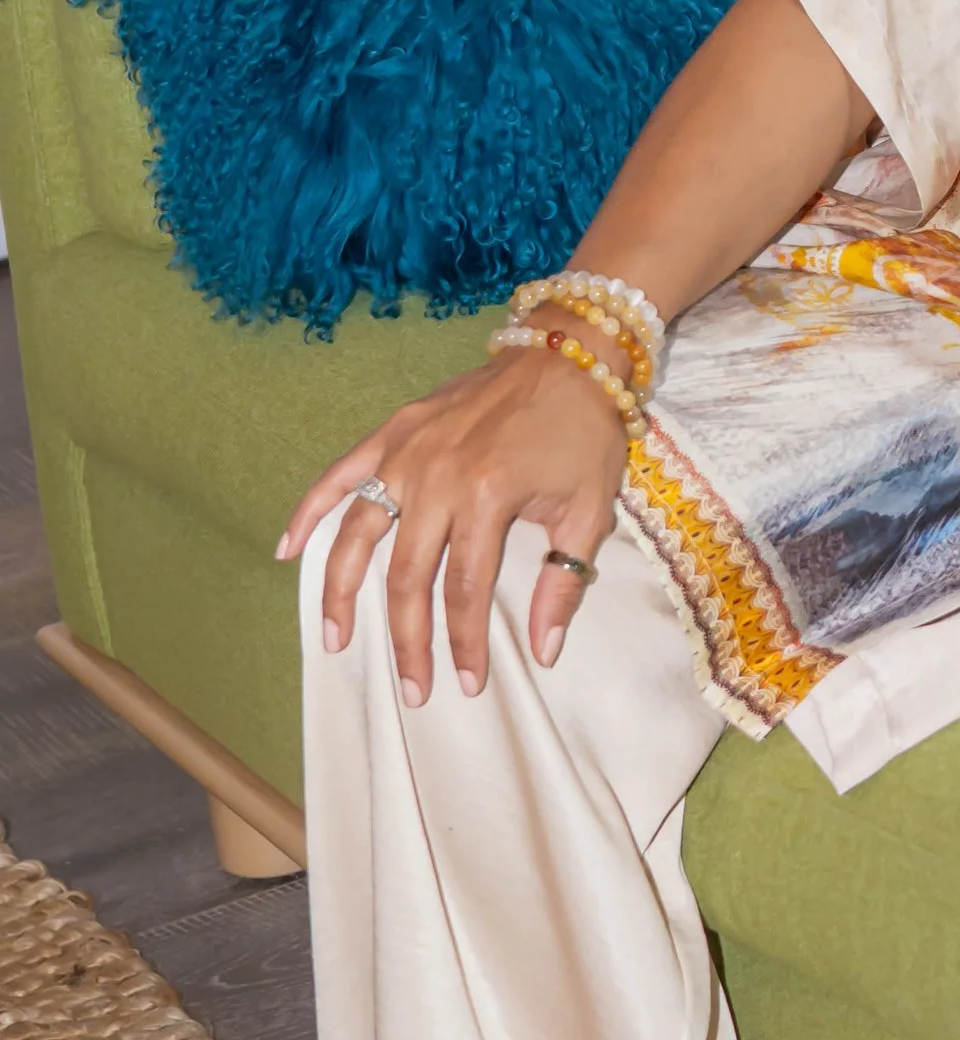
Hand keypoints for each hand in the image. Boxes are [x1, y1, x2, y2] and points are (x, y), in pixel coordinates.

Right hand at [279, 340, 630, 703]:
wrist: (572, 351)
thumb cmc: (585, 432)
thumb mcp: (589, 510)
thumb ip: (562, 582)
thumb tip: (544, 650)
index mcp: (487, 497)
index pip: (463, 591)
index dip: (462, 644)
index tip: (467, 683)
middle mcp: (436, 476)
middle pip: (407, 577)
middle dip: (407, 640)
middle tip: (412, 688)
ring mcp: (408, 450)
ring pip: (360, 534)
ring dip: (342, 592)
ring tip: (336, 639)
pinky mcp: (396, 428)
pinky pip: (342, 473)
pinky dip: (310, 510)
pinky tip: (289, 551)